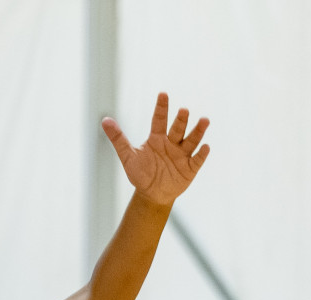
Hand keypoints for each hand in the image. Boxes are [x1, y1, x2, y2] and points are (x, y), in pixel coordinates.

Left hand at [103, 92, 209, 206]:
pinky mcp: (190, 168)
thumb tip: (104, 119)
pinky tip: (205, 147)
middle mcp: (172, 143)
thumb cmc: (141, 173)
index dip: (161, 108)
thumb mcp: (127, 156)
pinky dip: (201, 154)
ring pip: (191, 140)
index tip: (162, 94)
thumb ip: (118, 138)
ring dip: (198, 131)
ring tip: (204, 120)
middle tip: (183, 110)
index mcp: (157, 138)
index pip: (159, 120)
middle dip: (181, 120)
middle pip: (177, 128)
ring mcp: (182, 155)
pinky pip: (197, 160)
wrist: (151, 194)